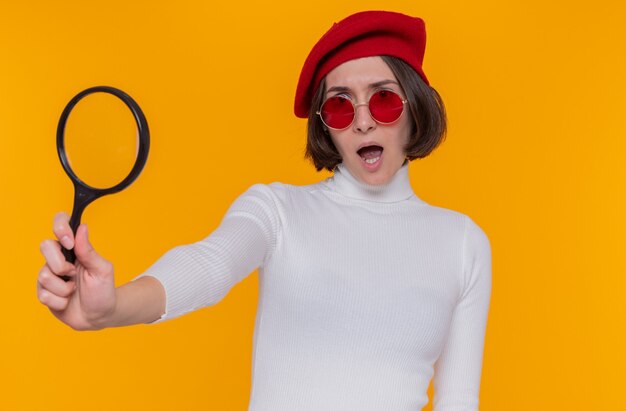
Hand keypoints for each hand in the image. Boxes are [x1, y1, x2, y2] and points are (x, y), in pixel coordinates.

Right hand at [37, 212, 116, 329]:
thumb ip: (89, 251)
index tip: (69, 242)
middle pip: (45, 246)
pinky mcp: (44, 293)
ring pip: (43, 275)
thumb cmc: (103, 291)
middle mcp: (58, 259)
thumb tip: (82, 228)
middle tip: (73, 274)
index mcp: (74, 249)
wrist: (99, 316)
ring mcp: (49, 276)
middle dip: (60, 264)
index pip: (60, 224)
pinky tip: (68, 301)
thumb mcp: (102, 269)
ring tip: (74, 291)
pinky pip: (44, 295)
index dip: (60, 227)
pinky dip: (60, 301)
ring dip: (64, 288)